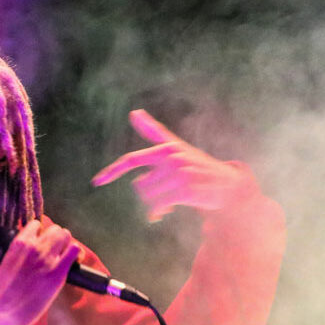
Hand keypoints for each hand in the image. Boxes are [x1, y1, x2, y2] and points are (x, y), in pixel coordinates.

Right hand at [0, 219, 79, 324]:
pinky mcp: (58, 273)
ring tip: (66, 257)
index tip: (42, 245)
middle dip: (57, 240)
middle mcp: (33, 247)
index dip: (41, 235)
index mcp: (18, 244)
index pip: (36, 225)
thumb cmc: (2, 294)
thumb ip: (20, 255)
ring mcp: (46, 259)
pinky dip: (76, 254)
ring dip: (67, 245)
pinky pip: (74, 250)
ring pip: (66, 235)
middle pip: (55, 230)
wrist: (1, 313)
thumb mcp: (7, 265)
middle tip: (57, 253)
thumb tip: (33, 254)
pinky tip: (74, 263)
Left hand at [92, 109, 259, 221]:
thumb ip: (154, 131)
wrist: (228, 185)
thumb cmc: (198, 165)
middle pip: (139, 187)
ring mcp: (180, 174)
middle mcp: (172, 159)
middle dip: (147, 195)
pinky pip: (159, 207)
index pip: (133, 159)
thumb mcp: (176, 146)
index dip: (113, 171)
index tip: (97, 182)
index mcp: (166, 148)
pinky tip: (167, 211)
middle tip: (162, 196)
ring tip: (167, 202)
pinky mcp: (187, 190)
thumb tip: (135, 112)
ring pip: (148, 198)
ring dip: (154, 205)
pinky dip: (159, 212)